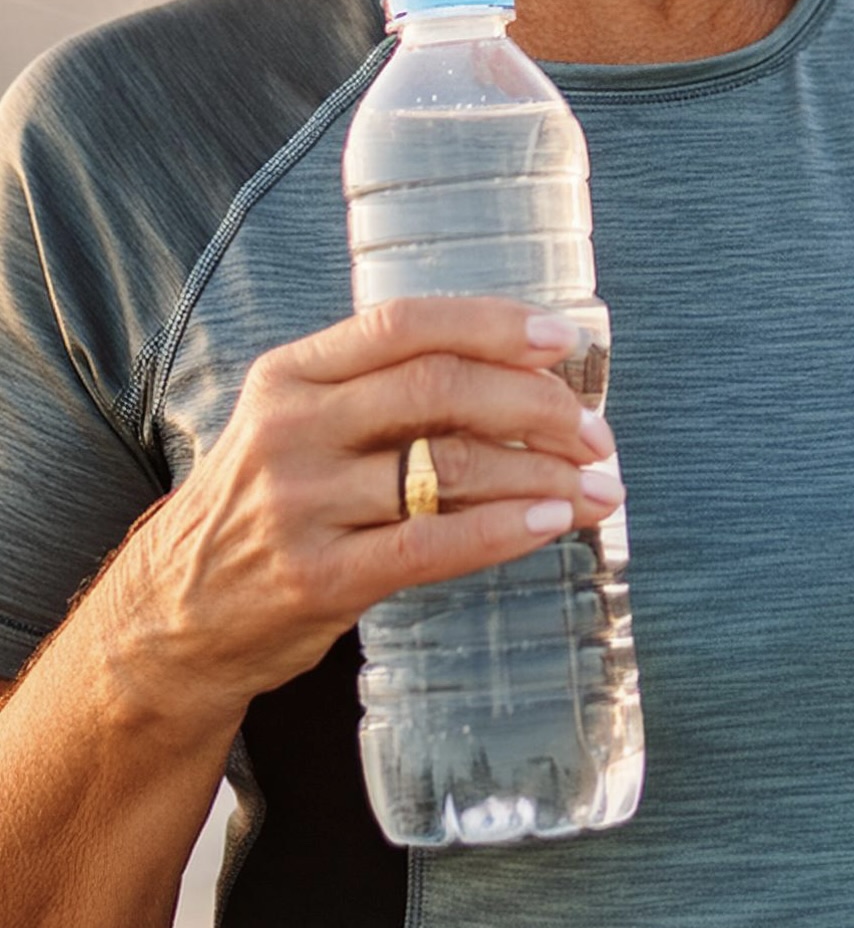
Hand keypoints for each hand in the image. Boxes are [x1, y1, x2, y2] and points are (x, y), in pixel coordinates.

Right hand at [105, 299, 620, 731]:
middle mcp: (292, 429)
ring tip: (597, 486)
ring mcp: (301, 505)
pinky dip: (502, 532)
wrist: (171, 616)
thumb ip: (376, 390)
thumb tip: (516, 372)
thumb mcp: (295, 423)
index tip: (562, 338)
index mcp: (292, 374)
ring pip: (448, 468)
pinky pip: (430, 546)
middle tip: (595, 430)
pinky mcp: (318, 578)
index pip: (404, 323)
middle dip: (535, 403)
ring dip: (540, 473)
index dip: (493, 323)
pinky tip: (550, 524)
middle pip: (438, 389)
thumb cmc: (260, 506)